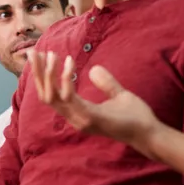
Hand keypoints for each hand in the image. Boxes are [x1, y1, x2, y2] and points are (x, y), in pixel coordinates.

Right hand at [29, 51, 160, 150]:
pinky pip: (69, 97)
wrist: (149, 132)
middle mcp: (75, 118)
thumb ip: (106, 83)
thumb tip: (94, 69)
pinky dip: (65, 79)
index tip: (42, 56)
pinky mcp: (89, 118)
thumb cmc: (135, 117)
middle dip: (38, 73)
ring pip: (52, 97)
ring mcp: (80, 119)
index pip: (51, 95)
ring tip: (52, 54)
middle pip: (46, 95)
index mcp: (78, 113)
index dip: (43, 77)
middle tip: (34, 52)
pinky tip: (69, 62)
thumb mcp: (118, 94)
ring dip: (48, 74)